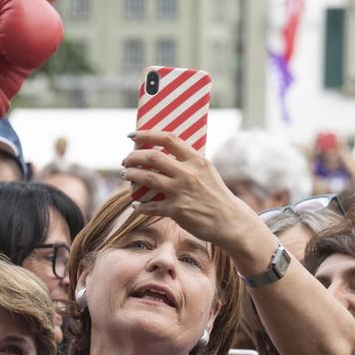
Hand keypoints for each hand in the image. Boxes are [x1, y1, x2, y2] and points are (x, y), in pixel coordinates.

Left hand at [121, 130, 273, 273]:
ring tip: (126, 175)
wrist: (229, 220)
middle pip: (152, 157)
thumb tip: (161, 154)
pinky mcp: (176, 210)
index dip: (147, 134)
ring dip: (132, 176)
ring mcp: (181, 192)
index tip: (133, 135)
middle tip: (125, 161)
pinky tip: (136, 204)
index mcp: (196, 160)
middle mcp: (188, 173)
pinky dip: (140, 205)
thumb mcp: (206, 171)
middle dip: (133, 157)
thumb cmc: (215, 194)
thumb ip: (187, 162)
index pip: (168, 139)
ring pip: (147, 178)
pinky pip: (150, 206)